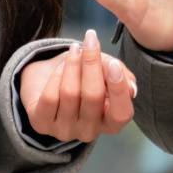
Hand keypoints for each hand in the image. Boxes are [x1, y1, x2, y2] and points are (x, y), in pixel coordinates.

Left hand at [19, 29, 136, 143]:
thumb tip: (131, 87)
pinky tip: (60, 66)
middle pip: (93, 97)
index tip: (114, 64)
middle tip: (90, 41)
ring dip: (73, 65)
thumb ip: (120, 74)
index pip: (121, 114)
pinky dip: (56, 76)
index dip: (119, 90)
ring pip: (70, 94)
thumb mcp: (106, 70)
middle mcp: (89, 131)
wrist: (48, 78)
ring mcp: (64, 130)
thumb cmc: (84, 76)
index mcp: (110, 122)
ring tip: (74, 49)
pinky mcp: (42, 124)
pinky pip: (50, 97)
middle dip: (91, 64)